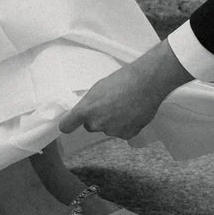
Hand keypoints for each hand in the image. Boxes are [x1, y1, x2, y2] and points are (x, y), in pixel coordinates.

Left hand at [57, 45, 187, 141]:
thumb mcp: (98, 87)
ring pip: (108, 129)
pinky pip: (122, 132)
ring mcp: (112, 131)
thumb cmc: (123, 79)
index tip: (70, 123)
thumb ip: (89, 103)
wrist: (147, 82)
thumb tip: (85, 111)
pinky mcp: (127, 134)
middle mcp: (97, 124)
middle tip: (109, 104)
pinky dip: (126, 125)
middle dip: (97, 118)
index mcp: (86, 110)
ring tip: (124, 105)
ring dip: (113, 121)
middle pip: (91, 126)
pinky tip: (132, 112)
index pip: (66, 126)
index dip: (69, 124)